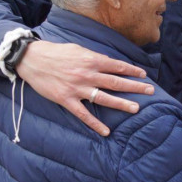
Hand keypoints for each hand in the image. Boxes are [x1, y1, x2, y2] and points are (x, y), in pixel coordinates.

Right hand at [15, 41, 154, 135]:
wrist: (31, 59)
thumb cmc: (56, 52)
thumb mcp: (78, 49)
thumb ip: (94, 57)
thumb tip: (109, 63)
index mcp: (91, 60)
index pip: (117, 66)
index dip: (132, 71)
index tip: (144, 75)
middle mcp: (87, 74)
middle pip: (116, 82)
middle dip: (135, 87)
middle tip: (150, 91)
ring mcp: (77, 88)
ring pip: (104, 98)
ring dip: (122, 104)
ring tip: (136, 109)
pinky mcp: (66, 100)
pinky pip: (83, 114)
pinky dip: (95, 124)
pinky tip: (106, 131)